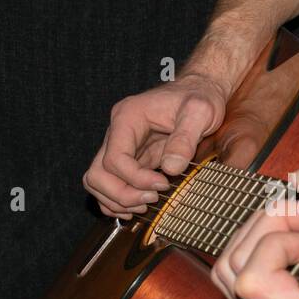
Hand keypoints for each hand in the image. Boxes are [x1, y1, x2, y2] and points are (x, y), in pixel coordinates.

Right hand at [83, 71, 231, 217]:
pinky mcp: (130, 160)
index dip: (136, 179)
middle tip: (152, 200)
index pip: (115, 158)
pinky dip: (118, 201)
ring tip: (146, 206)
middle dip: (122, 194)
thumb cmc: (200, 97)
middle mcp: (118, 133)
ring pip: (98, 182)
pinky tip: (138, 207)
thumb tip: (171, 168)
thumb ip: (185, 137)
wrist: (200, 91)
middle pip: (98, 173)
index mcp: (128, 117)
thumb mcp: (200, 112)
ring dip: (117, 200)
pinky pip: (109, 185)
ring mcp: (121, 147)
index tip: (163, 184)